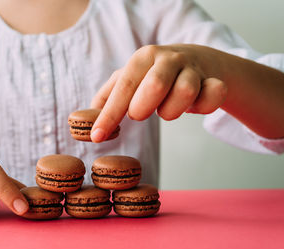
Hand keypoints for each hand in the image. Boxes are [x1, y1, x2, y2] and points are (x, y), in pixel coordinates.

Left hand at [90, 44, 227, 141]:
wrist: (197, 60)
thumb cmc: (154, 75)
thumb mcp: (128, 80)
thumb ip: (107, 98)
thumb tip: (86, 120)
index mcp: (142, 58)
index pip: (123, 88)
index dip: (109, 115)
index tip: (97, 137)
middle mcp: (168, 59)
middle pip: (154, 86)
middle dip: (142, 108)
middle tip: (141, 112)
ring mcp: (193, 69)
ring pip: (184, 94)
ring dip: (171, 111)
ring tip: (167, 108)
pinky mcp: (215, 81)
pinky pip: (213, 97)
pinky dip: (203, 107)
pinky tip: (194, 106)